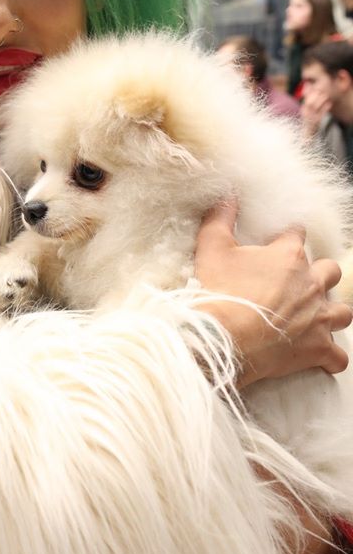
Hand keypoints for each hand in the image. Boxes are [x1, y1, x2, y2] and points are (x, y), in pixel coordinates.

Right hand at [194, 200, 350, 387]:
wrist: (224, 337)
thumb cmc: (220, 291)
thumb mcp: (212, 247)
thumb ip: (221, 218)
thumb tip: (227, 195)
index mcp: (288, 256)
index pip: (297, 234)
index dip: (287, 238)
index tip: (277, 243)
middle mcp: (311, 284)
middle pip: (330, 271)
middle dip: (320, 274)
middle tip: (299, 282)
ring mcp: (318, 318)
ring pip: (343, 312)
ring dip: (333, 313)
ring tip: (317, 316)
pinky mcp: (317, 349)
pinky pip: (339, 357)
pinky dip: (332, 357)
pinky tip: (324, 357)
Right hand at [300, 87, 331, 138]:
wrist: (309, 132)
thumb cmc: (309, 117)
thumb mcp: (307, 106)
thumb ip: (307, 95)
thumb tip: (307, 83)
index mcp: (303, 109)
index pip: (306, 99)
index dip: (311, 93)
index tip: (317, 89)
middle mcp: (306, 113)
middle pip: (310, 103)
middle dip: (316, 96)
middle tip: (323, 92)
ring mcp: (311, 117)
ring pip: (315, 108)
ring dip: (321, 101)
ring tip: (326, 96)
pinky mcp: (317, 121)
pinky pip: (321, 114)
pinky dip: (325, 108)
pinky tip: (330, 103)